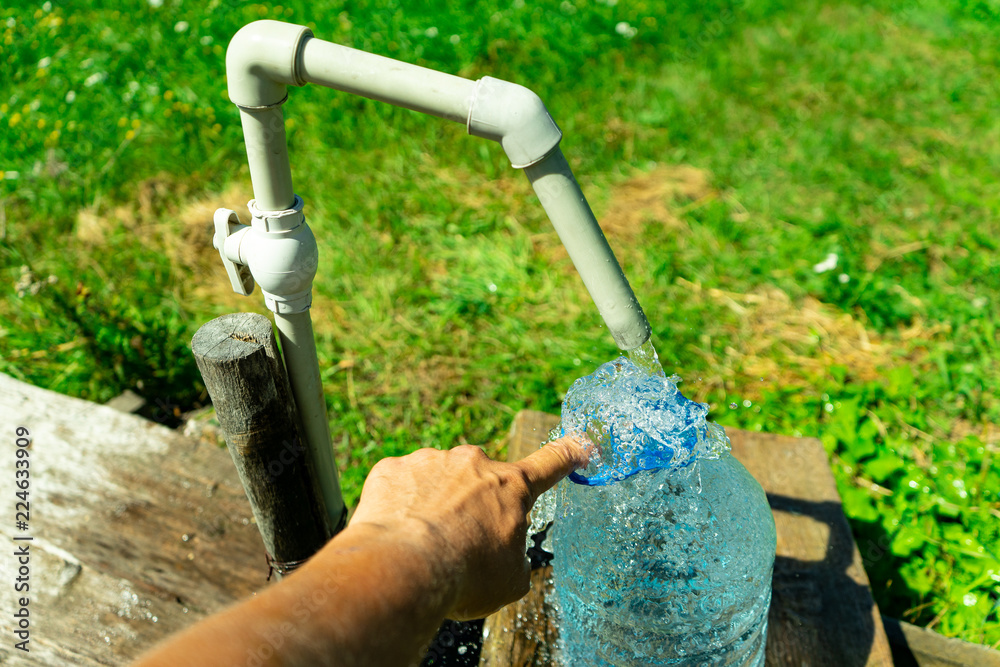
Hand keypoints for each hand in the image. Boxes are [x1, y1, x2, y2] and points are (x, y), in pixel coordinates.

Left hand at [348, 437, 586, 618]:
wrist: (403, 567)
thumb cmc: (464, 577)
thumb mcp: (510, 579)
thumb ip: (514, 555)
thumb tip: (503, 551)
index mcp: (512, 487)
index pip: (550, 464)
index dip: (567, 454)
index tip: (580, 444)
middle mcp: (474, 463)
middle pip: (481, 481)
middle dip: (474, 506)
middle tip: (459, 544)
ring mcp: (431, 460)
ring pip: (438, 482)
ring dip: (435, 506)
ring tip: (423, 546)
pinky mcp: (394, 468)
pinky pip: (402, 484)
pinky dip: (401, 506)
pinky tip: (398, 534)